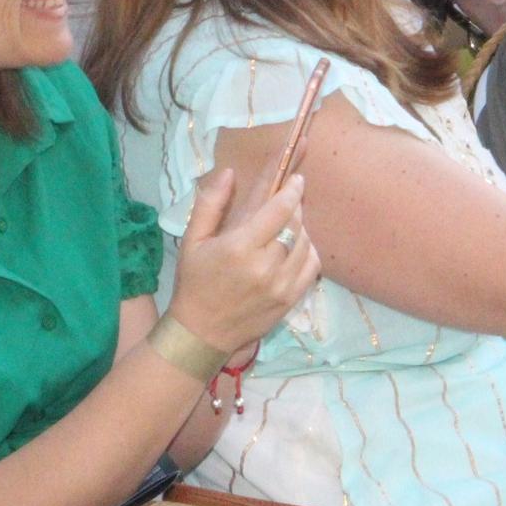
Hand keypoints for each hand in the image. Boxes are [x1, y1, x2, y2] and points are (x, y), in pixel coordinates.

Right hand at [168, 169, 321, 351]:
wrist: (201, 333)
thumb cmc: (194, 282)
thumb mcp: (192, 240)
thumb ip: (211, 203)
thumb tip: (229, 172)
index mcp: (239, 247)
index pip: (279, 210)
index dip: (291, 190)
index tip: (297, 179)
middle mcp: (264, 266)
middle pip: (295, 224)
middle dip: (295, 206)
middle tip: (290, 199)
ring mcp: (281, 285)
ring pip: (306, 244)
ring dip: (301, 229)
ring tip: (288, 224)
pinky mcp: (290, 300)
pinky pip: (312, 266)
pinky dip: (308, 252)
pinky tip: (295, 248)